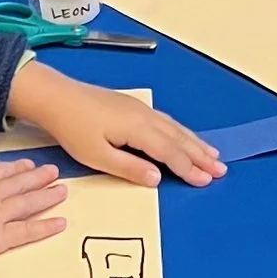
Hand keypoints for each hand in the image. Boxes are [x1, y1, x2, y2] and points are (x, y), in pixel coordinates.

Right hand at [0, 161, 67, 268]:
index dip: (13, 169)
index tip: (26, 165)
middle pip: (17, 184)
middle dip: (37, 177)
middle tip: (53, 171)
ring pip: (27, 204)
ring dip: (47, 196)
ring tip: (63, 190)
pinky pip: (27, 232)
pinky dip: (45, 227)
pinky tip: (60, 223)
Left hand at [6, 66, 224, 188]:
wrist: (56, 97)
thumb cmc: (73, 128)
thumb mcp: (97, 156)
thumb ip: (129, 168)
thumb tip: (158, 179)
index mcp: (137, 129)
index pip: (170, 152)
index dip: (189, 168)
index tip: (206, 180)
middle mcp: (144, 116)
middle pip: (179, 139)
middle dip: (201, 156)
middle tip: (221, 170)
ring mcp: (140, 109)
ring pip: (175, 128)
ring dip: (195, 143)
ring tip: (213, 155)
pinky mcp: (134, 107)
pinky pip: (167, 121)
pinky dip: (181, 132)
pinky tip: (186, 137)